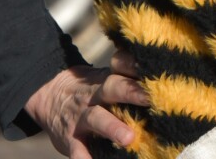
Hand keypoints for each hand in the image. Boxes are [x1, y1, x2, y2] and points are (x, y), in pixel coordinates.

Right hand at [24, 50, 148, 157]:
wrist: (50, 95)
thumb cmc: (92, 89)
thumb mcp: (105, 78)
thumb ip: (128, 79)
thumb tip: (165, 81)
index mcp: (107, 78)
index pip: (122, 65)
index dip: (136, 65)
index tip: (155, 67)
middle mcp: (95, 94)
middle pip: (113, 88)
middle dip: (131, 92)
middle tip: (150, 99)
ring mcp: (81, 116)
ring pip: (96, 118)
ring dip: (112, 128)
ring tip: (129, 139)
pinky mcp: (70, 138)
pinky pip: (76, 149)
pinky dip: (83, 158)